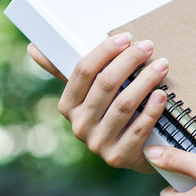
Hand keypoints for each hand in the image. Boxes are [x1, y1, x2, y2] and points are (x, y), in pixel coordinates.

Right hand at [32, 33, 169, 172]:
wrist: (137, 152)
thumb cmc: (112, 113)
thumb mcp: (90, 93)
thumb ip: (68, 71)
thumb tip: (33, 48)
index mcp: (68, 106)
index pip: (82, 70)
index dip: (105, 51)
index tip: (127, 37)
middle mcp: (79, 126)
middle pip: (105, 84)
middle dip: (129, 61)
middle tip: (148, 47)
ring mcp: (98, 144)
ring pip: (124, 104)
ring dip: (146, 80)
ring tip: (162, 65)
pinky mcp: (119, 157)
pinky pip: (138, 129)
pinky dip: (152, 109)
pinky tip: (162, 94)